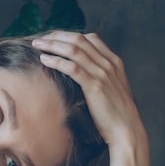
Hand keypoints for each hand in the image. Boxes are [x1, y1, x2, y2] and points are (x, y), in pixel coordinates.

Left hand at [31, 31, 152, 165]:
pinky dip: (56, 61)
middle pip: (79, 39)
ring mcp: (103, 74)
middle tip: (40, 39)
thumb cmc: (117, 114)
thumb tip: (82, 74)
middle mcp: (109, 64)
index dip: (69, 35)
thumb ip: (102, 77)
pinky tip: (44, 59)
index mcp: (115, 62)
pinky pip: (72, 67)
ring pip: (74, 50)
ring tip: (37, 45)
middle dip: (57, 36)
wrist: (127, 130)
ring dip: (52, 45)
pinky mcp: (95, 86)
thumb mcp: (113, 89)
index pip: (91, 38)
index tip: (54, 38)